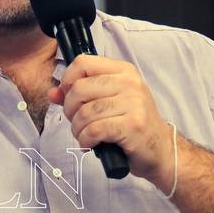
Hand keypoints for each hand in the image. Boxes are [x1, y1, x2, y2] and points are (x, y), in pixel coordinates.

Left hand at [49, 55, 173, 190]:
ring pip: (85, 112)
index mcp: (124, 71)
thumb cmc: (132, 125)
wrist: (160, 150)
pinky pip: (93, 130)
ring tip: (85, 135)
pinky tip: (90, 143)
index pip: (83, 63)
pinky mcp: (132, 125)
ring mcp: (133, 103)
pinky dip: (85, 140)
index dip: (68, 80)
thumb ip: (80, 95)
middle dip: (70, 110)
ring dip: (77, 129)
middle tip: (77, 122)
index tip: (69, 97)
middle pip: (79, 88)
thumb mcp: (109, 102)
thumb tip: (53, 93)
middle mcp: (130, 83)